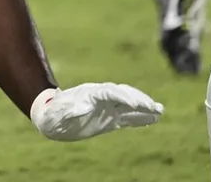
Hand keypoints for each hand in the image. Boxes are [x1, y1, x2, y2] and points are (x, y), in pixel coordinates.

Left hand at [31, 84, 162, 140]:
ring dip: (144, 106)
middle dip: (138, 99)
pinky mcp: (110, 118)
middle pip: (123, 94)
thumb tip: (81, 107)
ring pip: (129, 104)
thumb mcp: (57, 113)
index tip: (134, 104)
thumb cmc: (53, 115)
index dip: (122, 96)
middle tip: (154, 107)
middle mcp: (100, 98)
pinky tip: (153, 118)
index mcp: (89, 94)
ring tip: (159, 110)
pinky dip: (141, 117)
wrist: (51, 117)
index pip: (109, 92)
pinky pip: (128, 117)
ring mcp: (106, 107)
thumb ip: (69, 110)